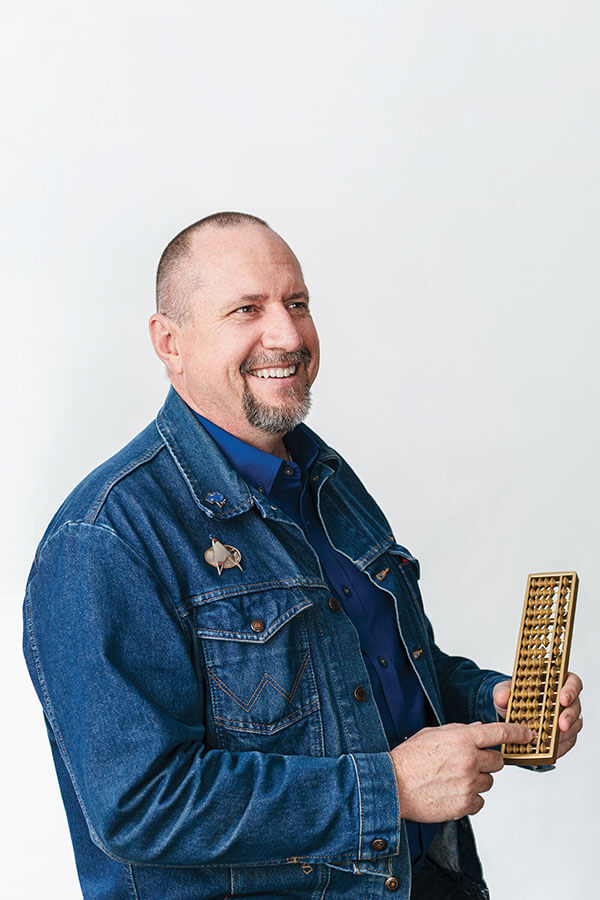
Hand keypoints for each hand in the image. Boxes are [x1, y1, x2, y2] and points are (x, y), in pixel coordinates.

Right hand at [390, 721, 531, 822]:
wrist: (393, 785)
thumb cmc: (409, 757)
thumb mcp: (433, 734)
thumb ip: (459, 731)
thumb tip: (479, 729)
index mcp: (463, 739)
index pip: (499, 733)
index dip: (517, 733)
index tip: (528, 735)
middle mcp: (469, 760)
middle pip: (498, 761)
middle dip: (488, 761)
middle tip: (468, 762)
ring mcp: (468, 784)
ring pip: (488, 782)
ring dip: (477, 780)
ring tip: (452, 779)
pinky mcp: (465, 805)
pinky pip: (480, 801)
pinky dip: (470, 798)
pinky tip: (451, 792)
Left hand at [493, 672, 582, 758]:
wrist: (510, 714)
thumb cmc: (514, 698)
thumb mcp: (504, 692)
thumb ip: (502, 692)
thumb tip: (503, 696)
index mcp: (554, 682)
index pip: (572, 682)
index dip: (570, 690)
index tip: (563, 699)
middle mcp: (564, 700)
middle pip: (575, 706)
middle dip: (569, 717)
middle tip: (561, 725)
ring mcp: (566, 717)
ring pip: (573, 726)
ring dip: (563, 734)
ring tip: (549, 740)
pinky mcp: (565, 735)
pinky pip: (567, 742)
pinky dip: (558, 747)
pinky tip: (548, 749)